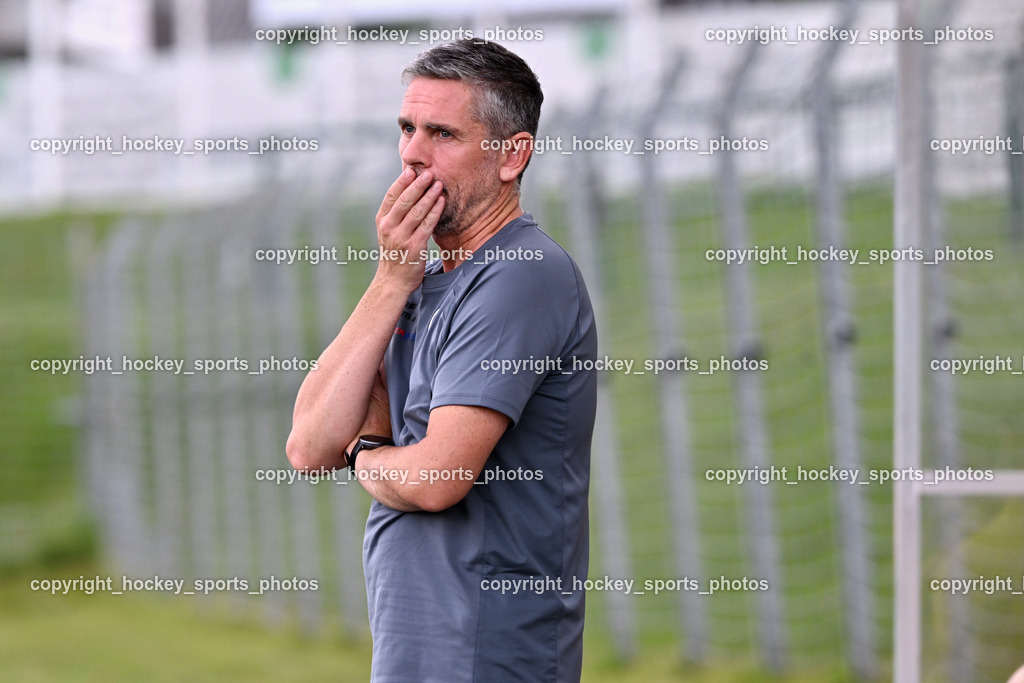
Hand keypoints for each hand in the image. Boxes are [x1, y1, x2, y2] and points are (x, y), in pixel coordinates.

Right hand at [374, 167, 444, 291]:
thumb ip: (396, 212)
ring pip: (417, 212)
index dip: (401, 182)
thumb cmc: (395, 252)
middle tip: (428, 173)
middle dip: (417, 186)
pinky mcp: (414, 247)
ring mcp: (401, 238)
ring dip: (429, 196)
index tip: (411, 170)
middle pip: (404, 201)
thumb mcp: (389, 231)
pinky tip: (442, 202)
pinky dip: (435, 212)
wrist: (393, 281)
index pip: (391, 196)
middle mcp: (389, 228)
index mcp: (382, 220)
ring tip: (438, 184)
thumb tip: (410, 188)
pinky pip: (427, 226)